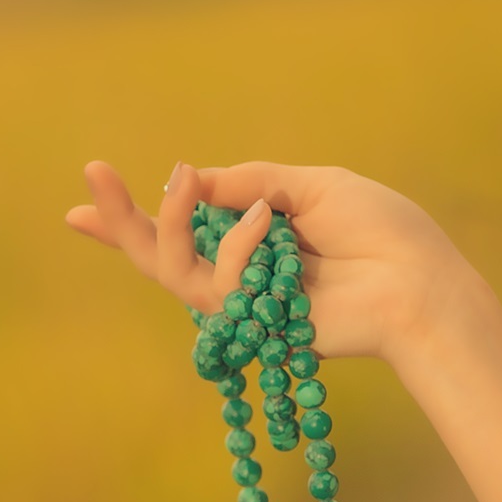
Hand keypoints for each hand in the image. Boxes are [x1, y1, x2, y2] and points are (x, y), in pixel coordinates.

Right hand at [63, 159, 476, 367]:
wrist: (417, 283)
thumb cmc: (381, 231)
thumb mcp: (310, 183)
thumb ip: (248, 182)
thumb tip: (189, 177)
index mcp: (257, 232)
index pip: (185, 226)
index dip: (133, 216)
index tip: (84, 193)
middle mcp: (242, 269)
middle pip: (160, 254)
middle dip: (120, 220)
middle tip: (91, 177)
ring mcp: (244, 300)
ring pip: (171, 270)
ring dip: (168, 224)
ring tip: (181, 187)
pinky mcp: (251, 324)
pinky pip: (215, 283)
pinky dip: (236, 246)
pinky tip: (267, 224)